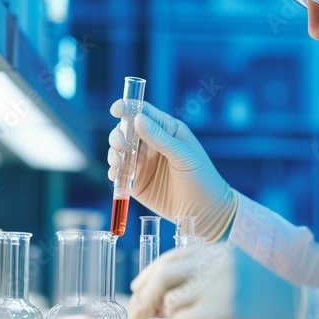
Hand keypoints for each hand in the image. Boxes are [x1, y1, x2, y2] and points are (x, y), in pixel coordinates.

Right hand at [108, 100, 236, 241]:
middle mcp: (152, 143)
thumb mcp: (183, 156)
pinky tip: (116, 175)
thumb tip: (137, 119)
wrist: (205, 211)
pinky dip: (114, 172)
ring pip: (119, 151)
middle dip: (118, 135)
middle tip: (120, 145)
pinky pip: (119, 172)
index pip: (144, 112)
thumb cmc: (201, 177)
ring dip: (113, 153)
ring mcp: (142, 162)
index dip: (127, 108)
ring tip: (118, 162)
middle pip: (126, 131)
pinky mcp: (136, 182)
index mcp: (166, 130)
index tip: (116, 110)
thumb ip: (160, 138)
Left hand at [128, 244, 298, 318]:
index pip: (173, 257)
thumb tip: (158, 299)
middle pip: (163, 276)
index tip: (137, 289)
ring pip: (171, 303)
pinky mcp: (219, 309)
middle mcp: (217, 262)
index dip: (150, 274)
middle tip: (136, 316)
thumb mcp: (235, 279)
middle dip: (144, 297)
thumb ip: (202, 281)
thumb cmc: (268, 305)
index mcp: (221, 250)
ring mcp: (218, 284)